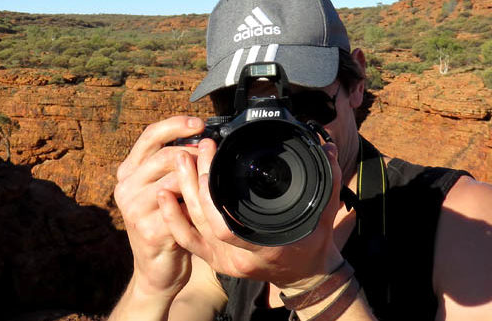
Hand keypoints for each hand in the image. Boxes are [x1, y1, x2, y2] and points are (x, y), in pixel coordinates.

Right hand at [114, 116, 205, 296]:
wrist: (156, 269)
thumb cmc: (165, 223)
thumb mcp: (162, 189)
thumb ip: (171, 165)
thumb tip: (201, 137)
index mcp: (128, 172)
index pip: (150, 136)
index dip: (176, 125)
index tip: (201, 123)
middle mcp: (126, 187)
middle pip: (166, 156)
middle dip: (195, 155)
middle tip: (213, 159)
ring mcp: (134, 209)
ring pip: (175, 181)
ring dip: (199, 180)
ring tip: (211, 184)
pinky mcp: (149, 229)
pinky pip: (182, 209)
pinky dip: (199, 206)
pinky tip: (208, 207)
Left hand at [158, 138, 344, 288]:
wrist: (303, 274)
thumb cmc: (313, 243)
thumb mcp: (324, 212)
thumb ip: (327, 180)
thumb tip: (325, 148)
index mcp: (265, 247)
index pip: (226, 226)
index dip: (210, 195)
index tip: (211, 159)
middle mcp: (238, 257)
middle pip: (204, 220)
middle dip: (195, 180)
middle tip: (195, 149)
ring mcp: (222, 259)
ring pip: (192, 226)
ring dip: (182, 191)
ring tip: (180, 159)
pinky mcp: (212, 258)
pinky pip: (186, 239)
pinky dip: (172, 216)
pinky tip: (164, 193)